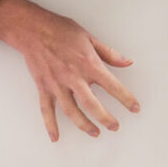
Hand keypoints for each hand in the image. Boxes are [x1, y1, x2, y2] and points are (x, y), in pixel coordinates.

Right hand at [0, 0, 139, 140]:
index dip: (126, 98)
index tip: (135, 108)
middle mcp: (73, 77)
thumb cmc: (60, 30)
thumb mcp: (89, 38)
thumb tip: (127, 62)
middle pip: (92, 104)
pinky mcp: (43, 87)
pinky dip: (50, 125)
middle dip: (105, 118)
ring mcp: (57, 84)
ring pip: (71, 111)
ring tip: (94, 133)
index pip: (112, 85)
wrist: (32, 29)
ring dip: (84, 125)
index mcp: (88, 64)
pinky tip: (55, 137)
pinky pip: (47, 110)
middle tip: (115, 127)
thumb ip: (109, 53)